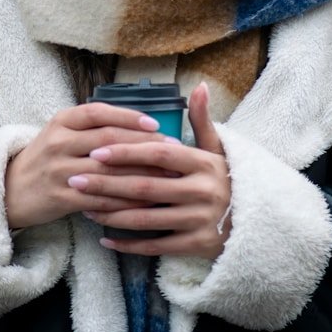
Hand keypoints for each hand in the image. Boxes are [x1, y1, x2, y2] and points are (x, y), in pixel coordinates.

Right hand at [4, 102, 176, 230]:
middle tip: (172, 149)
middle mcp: (59, 142)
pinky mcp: (61, 196)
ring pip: (109, 169)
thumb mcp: (62, 133)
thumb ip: (93, 126)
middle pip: (109, 139)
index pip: (99, 113)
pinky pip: (101, 197)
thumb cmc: (46, 159)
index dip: (129, 116)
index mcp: (62, 121)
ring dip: (142, 172)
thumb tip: (140, 123)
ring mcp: (59, 170)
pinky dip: (125, 199)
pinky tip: (146, 201)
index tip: (155, 123)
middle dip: (144, 144)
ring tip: (168, 175)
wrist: (10, 191)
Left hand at [71, 83, 231, 260]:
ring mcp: (198, 220)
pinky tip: (106, 238)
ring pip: (145, 218)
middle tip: (75, 179)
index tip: (96, 151)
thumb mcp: (218, 149)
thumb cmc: (228, 179)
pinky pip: (155, 245)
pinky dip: (128, 244)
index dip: (126, 152)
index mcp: (204, 164)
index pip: (158, 154)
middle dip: (105, 184)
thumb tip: (198, 85)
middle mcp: (201, 191)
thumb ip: (202, 120)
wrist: (257, 221)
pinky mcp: (195, 245)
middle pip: (144, 187)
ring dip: (111, 214)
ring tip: (84, 207)